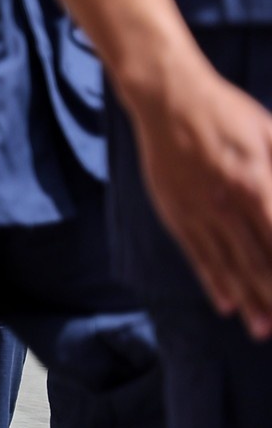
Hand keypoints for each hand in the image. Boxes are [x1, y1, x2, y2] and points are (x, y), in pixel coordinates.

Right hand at [127, 63, 271, 337]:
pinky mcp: (176, 213)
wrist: (166, 98)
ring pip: (228, 266)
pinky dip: (213, 283)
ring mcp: (197, 212)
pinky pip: (197, 256)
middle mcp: (226, 205)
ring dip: (248, 300)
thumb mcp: (269, 133)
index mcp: (254, 181)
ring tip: (262, 330)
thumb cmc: (225, 110)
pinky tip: (226, 305)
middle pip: (258, 261)